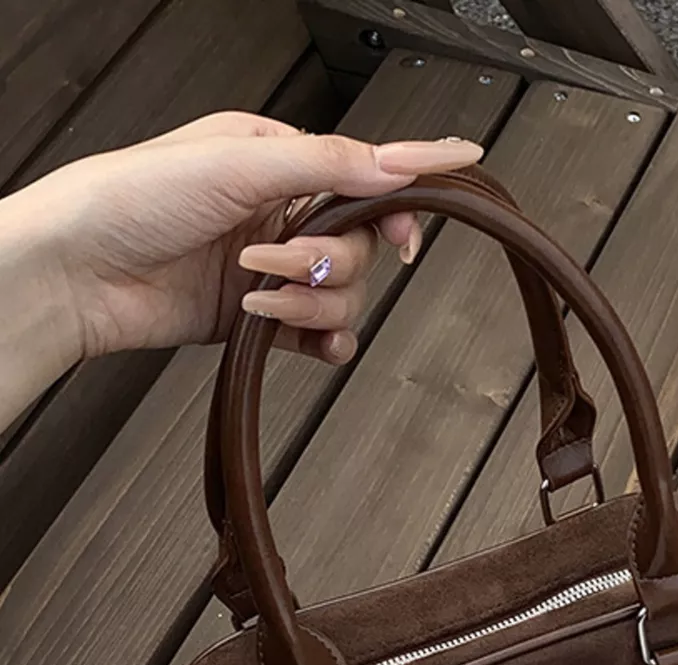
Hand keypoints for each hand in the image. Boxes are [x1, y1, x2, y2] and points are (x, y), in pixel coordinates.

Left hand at [18, 113, 482, 365]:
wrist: (78, 271)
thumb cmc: (134, 198)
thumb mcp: (241, 164)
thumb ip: (330, 164)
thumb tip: (399, 161)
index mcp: (279, 159)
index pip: (366, 171)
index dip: (405, 193)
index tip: (447, 196)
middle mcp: (281, 212)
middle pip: (360, 246)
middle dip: (329, 263)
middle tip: (281, 261)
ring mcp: (271, 268)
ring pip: (342, 295)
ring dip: (309, 302)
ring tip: (257, 298)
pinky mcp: (259, 318)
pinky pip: (320, 334)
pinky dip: (320, 340)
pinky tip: (304, 340)